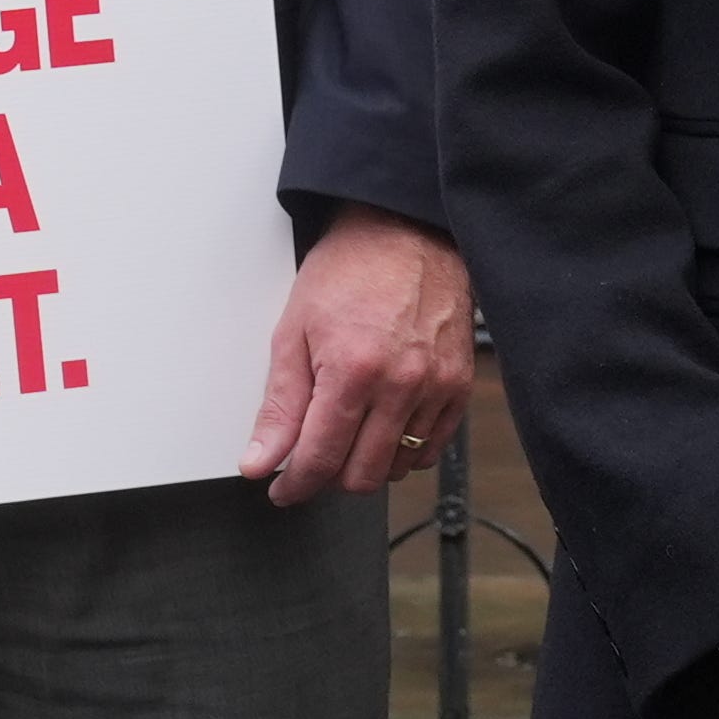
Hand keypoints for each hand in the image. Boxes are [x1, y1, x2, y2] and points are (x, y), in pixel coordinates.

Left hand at [247, 209, 472, 503]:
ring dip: (366, 464)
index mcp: (352, 371)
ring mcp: (436, 387)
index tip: (282, 488)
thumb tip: (259, 461)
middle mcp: (400, 385)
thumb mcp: (293, 332)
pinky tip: (383, 427)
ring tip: (348, 434)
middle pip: (361, 475)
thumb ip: (279, 406)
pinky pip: (432, 448)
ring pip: (397, 467)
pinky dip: (404, 450)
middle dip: (328, 477)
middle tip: (311, 458)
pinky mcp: (459, 384)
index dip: (294, 485)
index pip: (319, 459)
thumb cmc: (348, 271)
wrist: (405, 231)